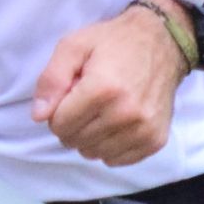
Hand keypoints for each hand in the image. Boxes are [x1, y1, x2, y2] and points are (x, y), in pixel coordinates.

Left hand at [31, 3, 186, 166]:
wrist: (163, 42)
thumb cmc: (115, 42)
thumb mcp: (74, 46)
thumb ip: (51, 79)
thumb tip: (39, 115)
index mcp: (103, 89)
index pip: (59, 124)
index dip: (57, 111)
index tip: (69, 96)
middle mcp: (126, 113)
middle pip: (75, 141)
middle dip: (71, 125)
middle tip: (84, 103)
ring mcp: (144, 129)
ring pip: (94, 154)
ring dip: (89, 137)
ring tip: (101, 112)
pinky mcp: (156, 139)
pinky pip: (117, 160)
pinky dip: (109, 147)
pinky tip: (115, 124)